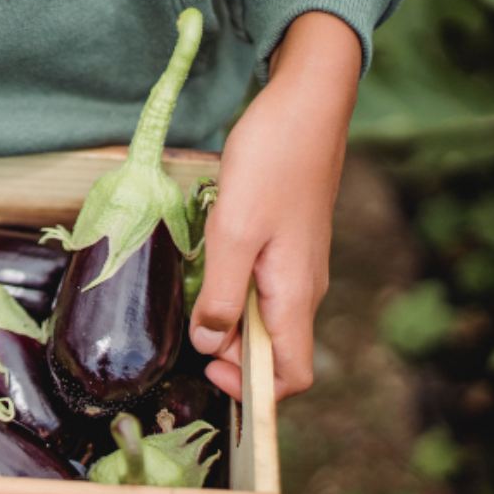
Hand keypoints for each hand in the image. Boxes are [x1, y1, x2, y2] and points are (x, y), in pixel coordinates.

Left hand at [189, 12, 361, 399]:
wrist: (306, 104)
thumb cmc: (272, 161)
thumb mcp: (233, 232)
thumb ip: (220, 294)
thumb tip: (209, 344)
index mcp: (295, 295)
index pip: (293, 376)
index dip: (253, 390)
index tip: (209, 370)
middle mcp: (302, 289)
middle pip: (273, 351)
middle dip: (231, 355)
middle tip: (187, 332)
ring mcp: (296, 266)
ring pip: (263, 318)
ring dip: (228, 322)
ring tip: (192, 299)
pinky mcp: (286, 244)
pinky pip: (261, 288)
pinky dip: (233, 293)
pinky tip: (206, 269)